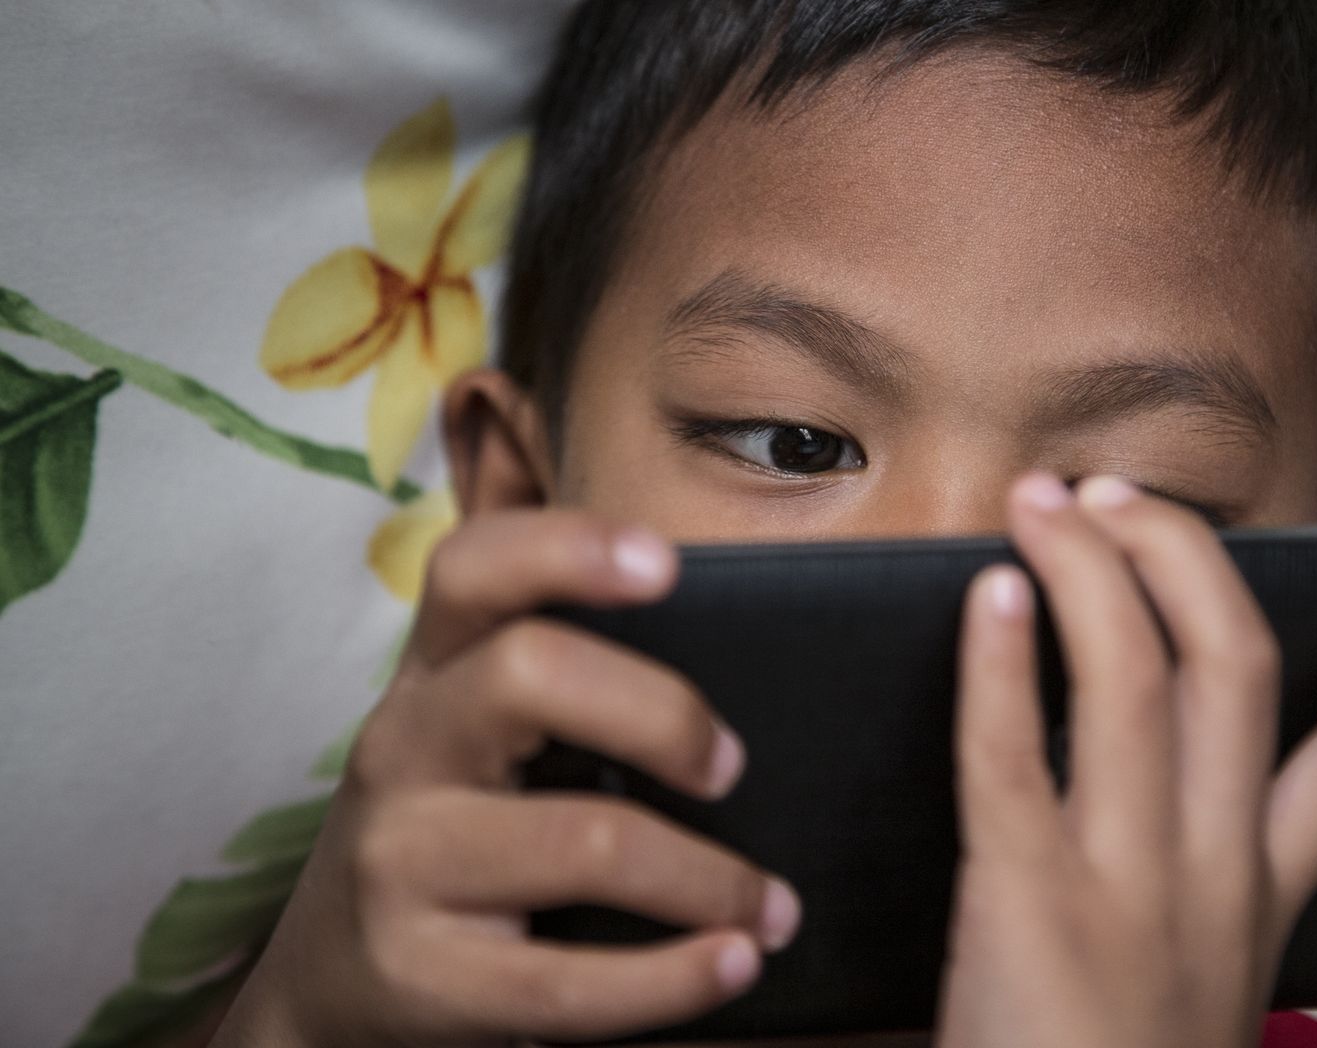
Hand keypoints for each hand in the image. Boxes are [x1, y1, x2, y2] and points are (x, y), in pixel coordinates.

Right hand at [210, 510, 801, 1047]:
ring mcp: (400, 864)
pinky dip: (675, 978)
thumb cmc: (456, 837)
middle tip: (733, 768)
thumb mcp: (477, 745)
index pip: (471, 571)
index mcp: (432, 676)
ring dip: (710, 877)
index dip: (565, 547)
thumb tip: (748, 666)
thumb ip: (569, 690)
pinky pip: (567, 980)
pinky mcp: (417, 977)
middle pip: (528, 675)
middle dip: (663, 714)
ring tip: (770, 908)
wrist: (328, 987)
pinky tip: (732, 965)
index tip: (667, 564)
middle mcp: (403, 750)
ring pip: (584, 840)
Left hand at [935, 473, 1316, 1047]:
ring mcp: (1130, 890)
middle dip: (1190, 555)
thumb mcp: (1195, 987)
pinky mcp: (1029, 906)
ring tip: (1044, 506)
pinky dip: (999, 659)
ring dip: (1092, 568)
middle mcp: (1217, 880)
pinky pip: (1015, 751)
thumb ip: (1196, 885)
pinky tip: (983, 595)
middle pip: (1241, 665)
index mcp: (1263, 900)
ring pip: (1139, 676)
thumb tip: (1158, 767)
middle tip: (1126, 494)